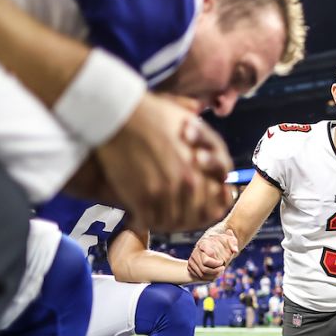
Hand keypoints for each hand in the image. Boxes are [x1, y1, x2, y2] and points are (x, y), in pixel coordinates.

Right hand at [93, 93, 232, 231]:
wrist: (118, 115)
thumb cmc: (151, 113)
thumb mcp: (189, 120)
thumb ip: (204, 138)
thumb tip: (210, 155)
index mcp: (204, 164)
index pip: (216, 197)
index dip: (210, 204)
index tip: (203, 207)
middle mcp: (189, 181)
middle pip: (196, 214)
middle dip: (187, 218)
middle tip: (175, 218)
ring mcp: (166, 192)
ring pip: (172, 221)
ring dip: (165, 223)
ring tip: (155, 218)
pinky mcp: (142, 198)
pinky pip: (149, 222)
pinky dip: (143, 222)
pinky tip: (137, 217)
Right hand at [188, 230, 237, 281]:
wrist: (209, 246)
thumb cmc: (220, 243)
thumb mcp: (228, 240)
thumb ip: (233, 243)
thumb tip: (235, 250)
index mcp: (204, 243)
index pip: (209, 256)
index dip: (217, 262)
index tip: (222, 262)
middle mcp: (195, 252)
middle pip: (204, 267)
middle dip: (215, 270)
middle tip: (223, 268)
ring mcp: (192, 260)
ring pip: (202, 274)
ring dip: (213, 275)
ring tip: (220, 272)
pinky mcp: (190, 267)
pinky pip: (199, 276)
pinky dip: (208, 278)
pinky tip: (215, 274)